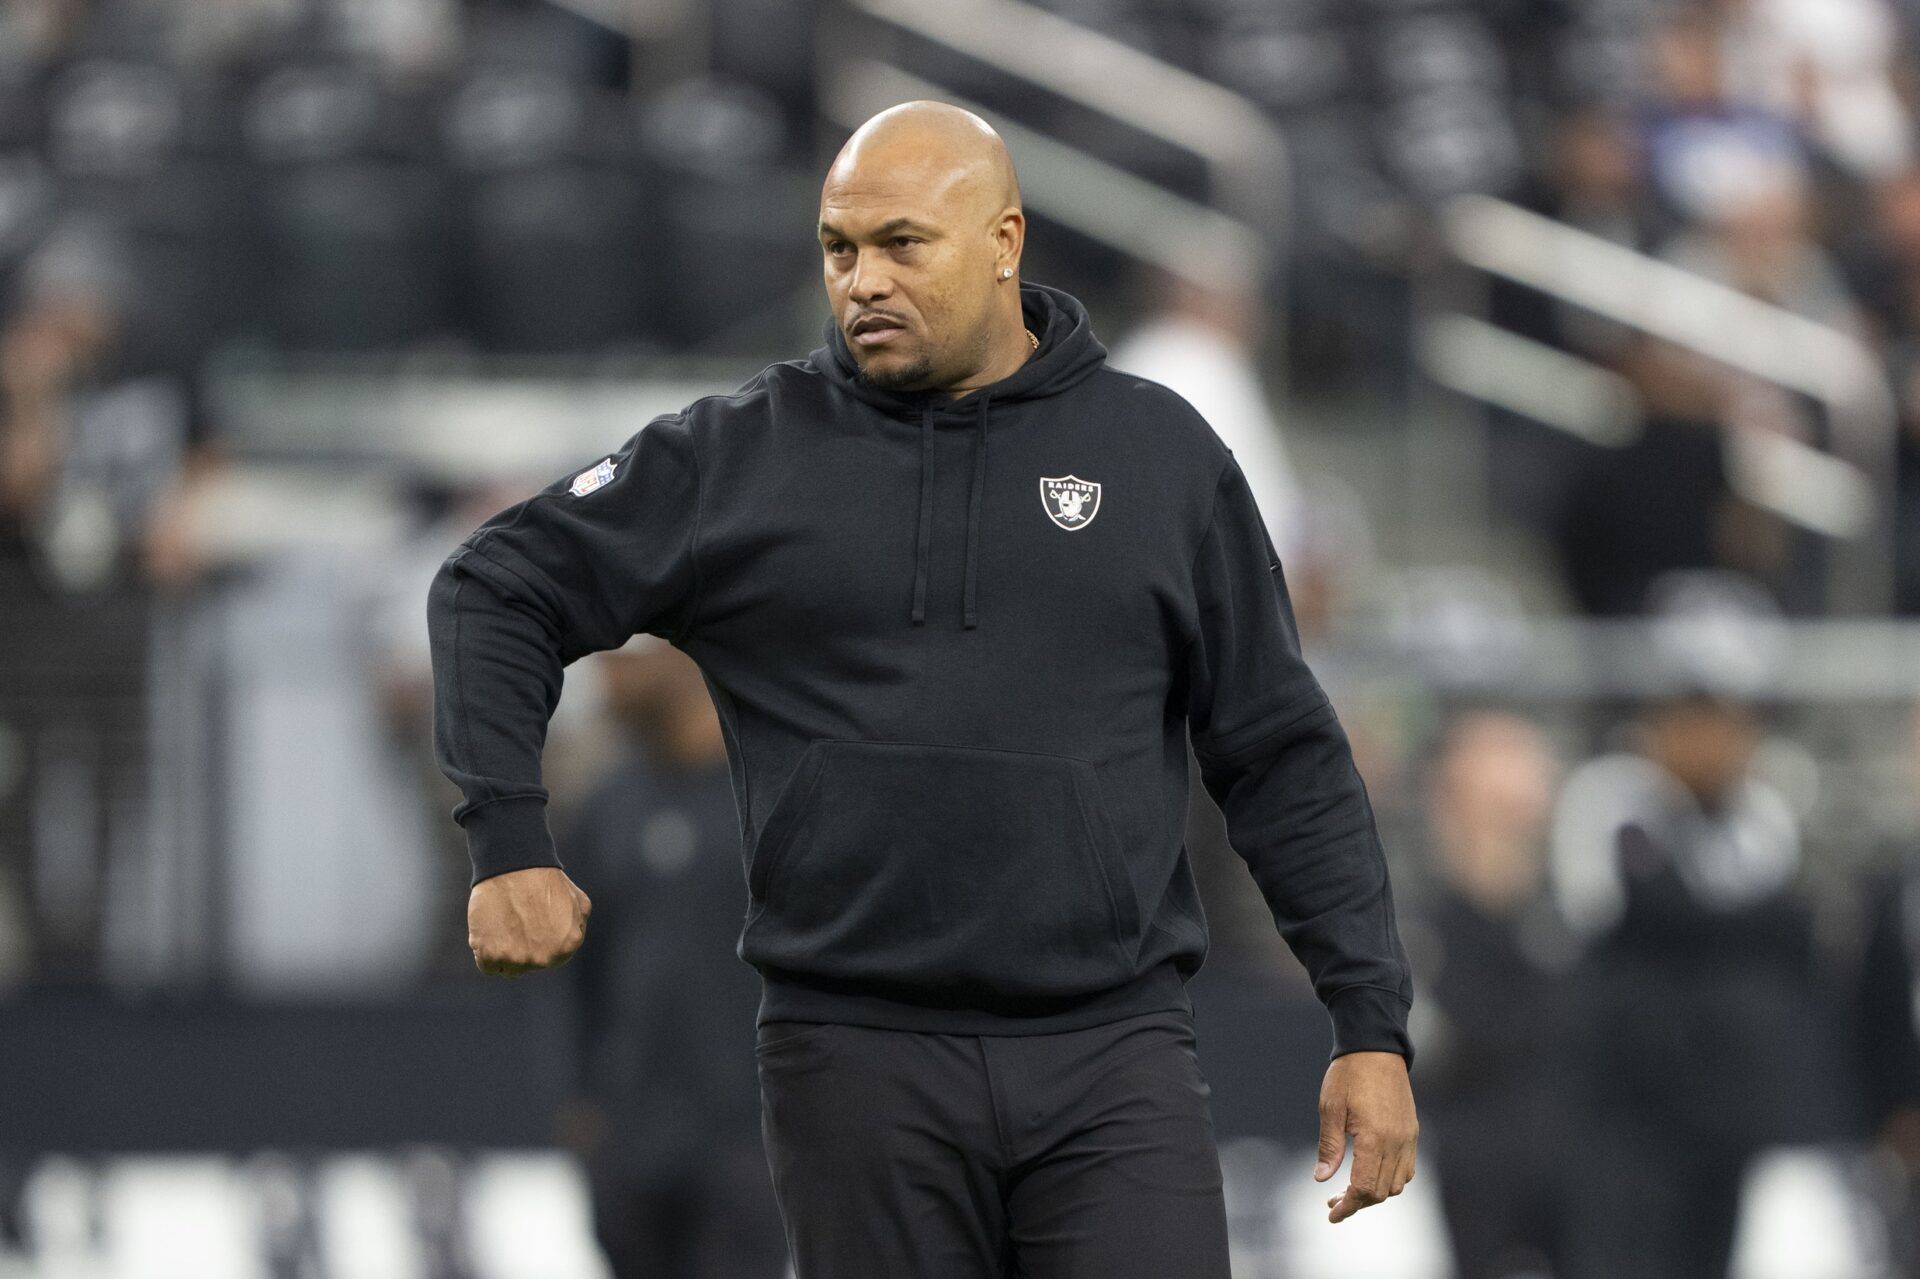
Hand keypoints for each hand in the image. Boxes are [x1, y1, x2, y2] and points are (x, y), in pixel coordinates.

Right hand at [467, 866, 590, 975]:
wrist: (514, 865)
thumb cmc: (545, 879)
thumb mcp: (578, 902)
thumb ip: (577, 927)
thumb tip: (570, 939)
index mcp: (565, 949)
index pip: (546, 961)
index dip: (535, 944)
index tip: (527, 927)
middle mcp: (543, 959)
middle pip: (525, 966)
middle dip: (518, 949)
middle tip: (512, 923)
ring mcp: (516, 960)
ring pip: (505, 968)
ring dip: (501, 952)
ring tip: (501, 925)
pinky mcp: (491, 956)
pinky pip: (486, 966)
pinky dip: (483, 951)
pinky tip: (488, 930)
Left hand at [1314, 1050, 1417, 1222]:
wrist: (1375, 1048)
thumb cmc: (1348, 1075)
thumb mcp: (1330, 1108)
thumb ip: (1329, 1146)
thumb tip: (1322, 1179)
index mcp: (1375, 1138)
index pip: (1364, 1187)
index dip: (1348, 1206)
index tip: (1331, 1213)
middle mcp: (1397, 1142)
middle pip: (1381, 1191)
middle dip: (1358, 1202)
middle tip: (1334, 1201)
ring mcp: (1408, 1137)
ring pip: (1397, 1184)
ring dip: (1375, 1192)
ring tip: (1350, 1189)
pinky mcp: (1412, 1131)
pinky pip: (1407, 1168)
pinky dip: (1390, 1179)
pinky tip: (1370, 1172)